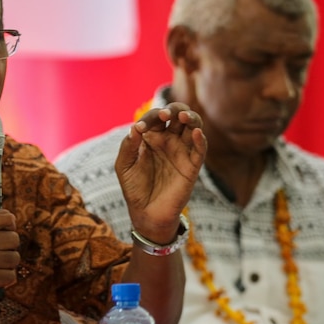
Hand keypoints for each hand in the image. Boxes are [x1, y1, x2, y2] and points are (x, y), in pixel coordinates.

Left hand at [115, 102, 206, 242]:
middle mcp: (169, 141)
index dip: (150, 117)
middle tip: (166, 114)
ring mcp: (181, 152)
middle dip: (174, 110)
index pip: (155, 118)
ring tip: (183, 116)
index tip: (141, 128)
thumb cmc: (134, 188)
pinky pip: (200, 149)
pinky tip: (195, 132)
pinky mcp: (192, 166)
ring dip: (191, 118)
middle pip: (178, 116)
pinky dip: (200, 139)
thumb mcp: (124, 166)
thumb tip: (135, 127)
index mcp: (152, 138)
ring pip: (192, 127)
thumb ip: (128, 146)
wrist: (146, 213)